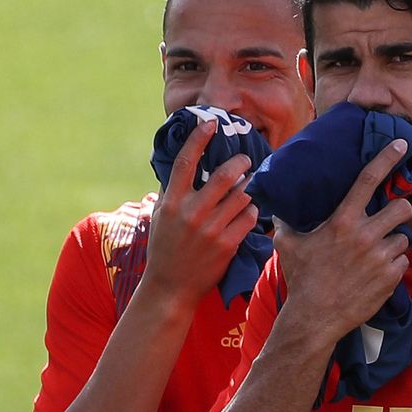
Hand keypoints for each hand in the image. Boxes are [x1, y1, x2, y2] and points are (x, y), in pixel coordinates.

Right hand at [143, 119, 261, 302]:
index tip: (210, 123)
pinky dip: (252, 210)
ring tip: (252, 181)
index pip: (185, 163)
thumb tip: (182, 165)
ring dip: (249, 185)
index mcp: (171, 203)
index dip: (198, 139)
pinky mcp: (226, 245)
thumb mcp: (160, 216)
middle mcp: (190, 213)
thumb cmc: (164, 248)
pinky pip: (248, 218)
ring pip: (240, 196)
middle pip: (221, 177)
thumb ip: (171, 192)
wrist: (170, 288)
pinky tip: (251, 208)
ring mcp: (210, 230)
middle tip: (245, 159)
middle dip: (239, 163)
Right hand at [275, 139, 411, 343]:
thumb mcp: (288, 244)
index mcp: (342, 221)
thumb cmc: (301, 279)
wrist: (314, 318)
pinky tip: (377, 271)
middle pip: (402, 207)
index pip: (369, 180)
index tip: (402, 145)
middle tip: (389, 217)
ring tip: (377, 251)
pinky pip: (403, 261)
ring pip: (404, 236)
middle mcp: (365, 235)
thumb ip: (286, 221)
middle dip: (399, 209)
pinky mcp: (391, 278)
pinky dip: (394, 264)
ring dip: (394, 240)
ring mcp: (380, 257)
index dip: (387, 158)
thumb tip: (275, 205)